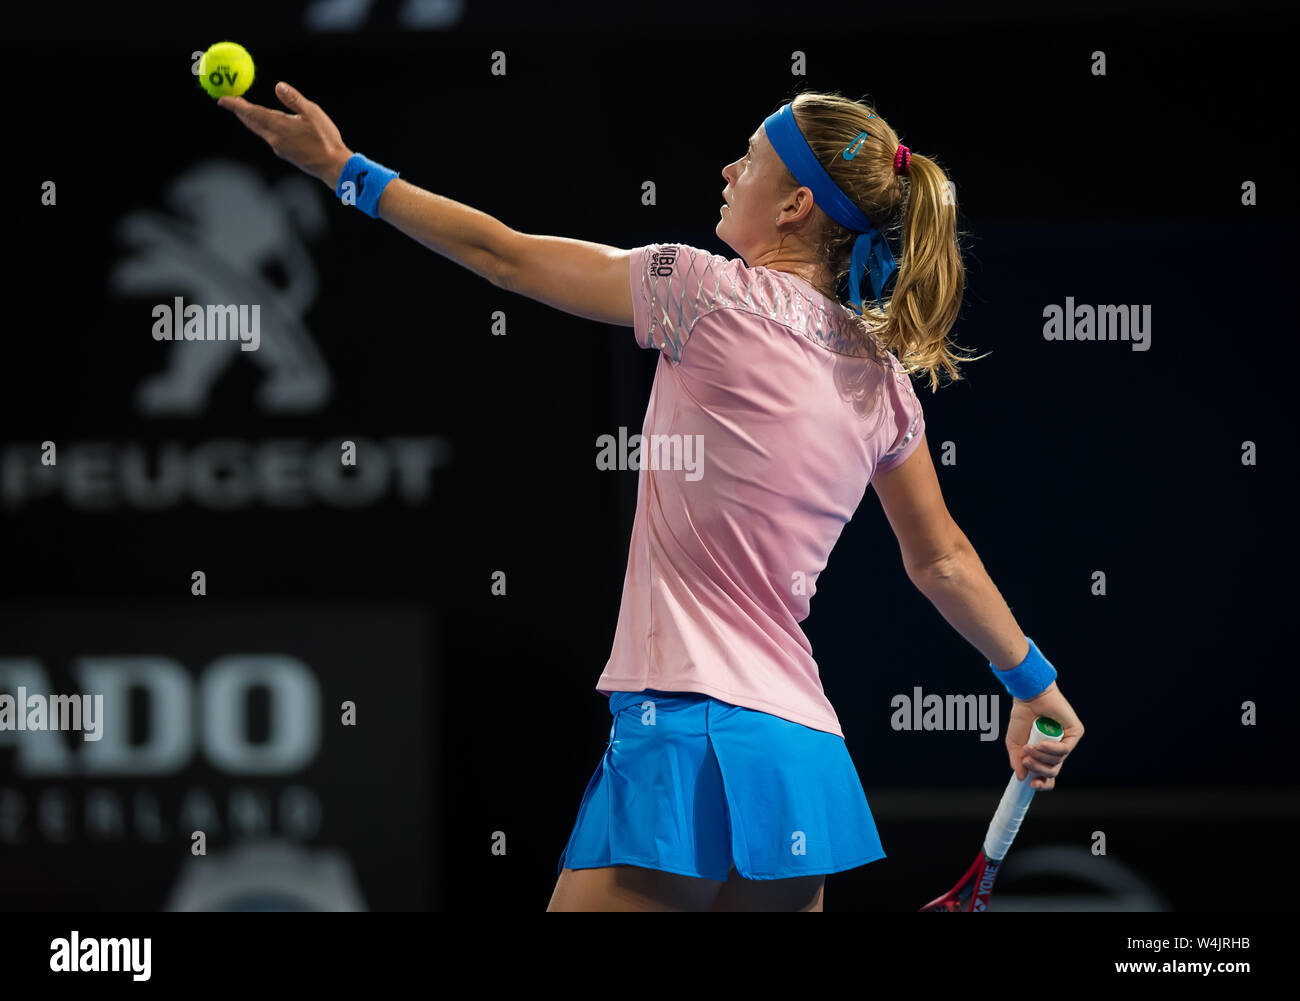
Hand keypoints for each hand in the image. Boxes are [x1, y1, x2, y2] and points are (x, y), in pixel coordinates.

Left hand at [218, 81, 353, 188]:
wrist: (333, 166)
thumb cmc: (326, 139)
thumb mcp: (312, 113)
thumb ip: (294, 99)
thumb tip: (278, 86)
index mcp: (279, 126)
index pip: (251, 113)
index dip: (235, 106)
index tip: (222, 100)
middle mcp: (274, 138)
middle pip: (251, 123)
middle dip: (240, 112)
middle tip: (231, 102)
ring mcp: (279, 148)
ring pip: (259, 130)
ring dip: (251, 119)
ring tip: (246, 110)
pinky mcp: (285, 153)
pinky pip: (270, 137)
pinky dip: (263, 127)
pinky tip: (269, 124)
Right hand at [1005, 683, 1082, 790]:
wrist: (1028, 697)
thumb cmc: (1021, 717)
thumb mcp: (1015, 744)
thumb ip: (1017, 761)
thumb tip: (1022, 778)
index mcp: (1045, 754)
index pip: (1048, 775)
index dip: (1042, 783)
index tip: (1032, 785)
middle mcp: (1058, 750)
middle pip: (1054, 771)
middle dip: (1039, 770)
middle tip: (1026, 761)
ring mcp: (1067, 741)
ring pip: (1058, 761)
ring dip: (1042, 758)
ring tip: (1029, 748)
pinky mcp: (1075, 732)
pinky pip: (1065, 749)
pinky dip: (1052, 749)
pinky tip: (1040, 745)